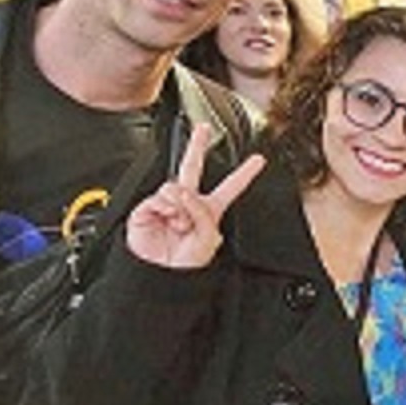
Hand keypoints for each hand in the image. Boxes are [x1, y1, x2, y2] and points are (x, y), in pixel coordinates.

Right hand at [125, 123, 263, 269]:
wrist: (161, 276)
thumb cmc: (186, 264)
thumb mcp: (208, 238)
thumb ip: (201, 212)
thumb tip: (183, 193)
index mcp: (209, 210)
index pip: (230, 187)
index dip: (245, 173)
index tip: (258, 160)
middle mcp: (188, 204)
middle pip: (193, 168)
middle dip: (197, 146)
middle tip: (203, 129)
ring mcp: (167, 205)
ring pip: (176, 185)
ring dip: (181, 205)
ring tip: (180, 224)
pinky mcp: (147, 209)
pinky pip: (158, 197)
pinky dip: (165, 207)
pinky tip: (167, 218)